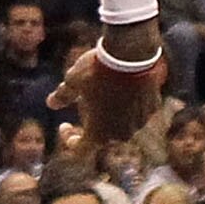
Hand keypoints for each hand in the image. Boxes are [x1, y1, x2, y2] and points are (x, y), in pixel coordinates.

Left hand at [48, 35, 166, 159]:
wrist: (130, 53)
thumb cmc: (96, 69)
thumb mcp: (73, 80)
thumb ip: (62, 96)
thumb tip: (51, 104)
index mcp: (98, 133)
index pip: (81, 150)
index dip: (70, 140)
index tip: (64, 125)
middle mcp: (120, 135)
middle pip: (102, 134)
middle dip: (92, 120)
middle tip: (84, 98)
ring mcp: (139, 123)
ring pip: (121, 122)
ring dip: (112, 111)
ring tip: (104, 86)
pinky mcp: (153, 109)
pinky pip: (137, 110)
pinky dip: (129, 102)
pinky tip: (124, 82)